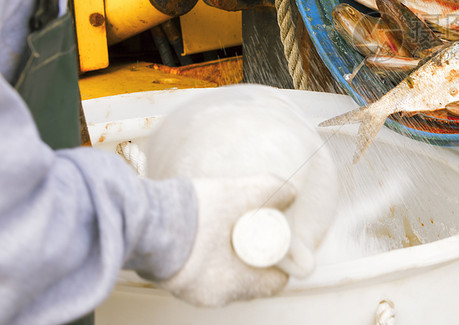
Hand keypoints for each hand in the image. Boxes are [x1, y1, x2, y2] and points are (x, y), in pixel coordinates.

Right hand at [157, 174, 296, 306]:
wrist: (139, 217)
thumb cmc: (190, 214)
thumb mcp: (240, 194)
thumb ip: (271, 191)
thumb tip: (291, 194)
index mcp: (232, 285)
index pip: (273, 283)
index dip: (279, 261)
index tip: (276, 240)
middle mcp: (210, 296)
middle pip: (247, 280)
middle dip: (253, 258)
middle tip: (252, 230)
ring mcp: (187, 289)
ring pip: (221, 275)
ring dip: (227, 256)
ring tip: (226, 227)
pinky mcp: (168, 277)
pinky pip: (198, 269)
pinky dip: (206, 254)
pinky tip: (204, 232)